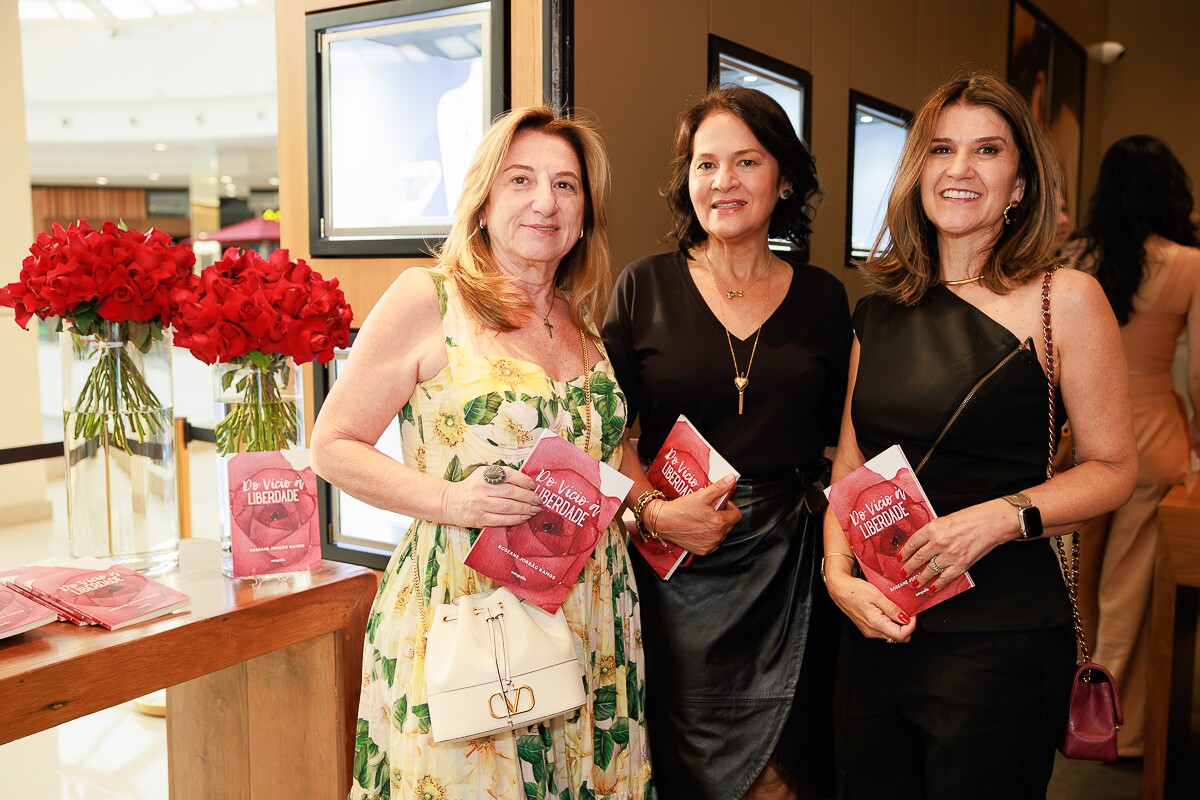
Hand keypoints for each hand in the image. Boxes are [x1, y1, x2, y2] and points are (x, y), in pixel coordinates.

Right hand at [439, 465, 541, 527]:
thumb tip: (526, 483)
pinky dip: (516, 519)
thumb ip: (501, 476)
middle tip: (539, 499)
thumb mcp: (482, 475)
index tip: (533, 485)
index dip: (523, 480)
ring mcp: (480, 504)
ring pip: (508, 507)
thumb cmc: (471, 488)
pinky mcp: (480, 518)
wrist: (449, 502)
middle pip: (511, 492)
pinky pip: (502, 519)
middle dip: (529, 496)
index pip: (508, 475)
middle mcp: (481, 488)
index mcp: (484, 474)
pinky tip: (525, 517)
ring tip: (535, 509)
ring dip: (525, 508)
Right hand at [652, 476, 740, 554]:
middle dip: (723, 516)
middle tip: (710, 509)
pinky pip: (713, 543)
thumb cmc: (680, 509)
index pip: (737, 515)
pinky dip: (709, 536)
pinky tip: (700, 528)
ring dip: (717, 526)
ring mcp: (710, 545)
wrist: (663, 521)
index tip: (720, 503)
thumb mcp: (702, 495)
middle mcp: (716, 536)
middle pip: (730, 524)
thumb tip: (732, 479)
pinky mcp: (703, 551)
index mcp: (719, 523)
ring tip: (703, 518)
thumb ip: (720, 487)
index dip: (729, 507)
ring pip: (722, 534)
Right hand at [825, 570, 915, 642]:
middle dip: (906, 627)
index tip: (912, 614)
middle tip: (906, 612)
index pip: (902, 635)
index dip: (911, 625)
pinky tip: (887, 613)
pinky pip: (884, 632)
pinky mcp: (867, 629)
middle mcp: (872, 631)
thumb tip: (906, 619)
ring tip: (895, 610)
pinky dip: (890, 624)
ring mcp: (869, 632)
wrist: (839, 590)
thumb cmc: (855, 590)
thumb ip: (893, 609)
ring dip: (898, 625)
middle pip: (899, 638)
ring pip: (892, 636)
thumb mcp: (877, 595)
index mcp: (876, 623)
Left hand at [896, 499, 1011, 590]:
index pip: (913, 542)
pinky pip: (945, 578)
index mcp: (933, 528)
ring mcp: (950, 555)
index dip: (904, 552)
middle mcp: (939, 542)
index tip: (899, 558)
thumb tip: (920, 543)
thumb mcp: (945, 519)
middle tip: (903, 573)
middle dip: (909, 568)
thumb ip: (932, 531)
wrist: (991, 523)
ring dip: (920, 578)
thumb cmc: (971, 518)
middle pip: (918, 558)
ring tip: (914, 583)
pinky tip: (931, 588)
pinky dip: (937, 585)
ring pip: (929, 570)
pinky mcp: (961, 564)